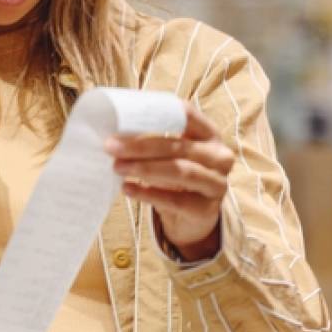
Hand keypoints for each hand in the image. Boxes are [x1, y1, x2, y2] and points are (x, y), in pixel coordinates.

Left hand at [105, 103, 233, 260]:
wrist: (192, 216)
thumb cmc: (175, 176)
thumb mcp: (170, 154)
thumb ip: (152, 138)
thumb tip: (114, 131)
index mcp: (209, 134)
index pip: (186, 115)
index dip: (155, 114)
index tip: (123, 120)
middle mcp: (220, 157)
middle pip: (180, 146)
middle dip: (142, 146)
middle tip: (111, 146)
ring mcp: (217, 184)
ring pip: (182, 171)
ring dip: (145, 168)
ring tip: (117, 167)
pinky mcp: (206, 210)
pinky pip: (176, 200)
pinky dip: (149, 194)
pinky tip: (127, 188)